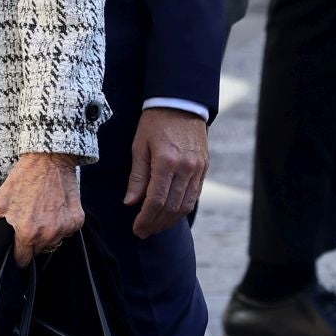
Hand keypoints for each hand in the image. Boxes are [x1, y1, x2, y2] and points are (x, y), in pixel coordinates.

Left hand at [0, 153, 83, 266]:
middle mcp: (47, 235)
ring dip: (47, 233)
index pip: (22, 260)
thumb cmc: (23, 179)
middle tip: (29, 223)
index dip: (18, 254)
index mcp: (26, 234)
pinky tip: (54, 209)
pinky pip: (67, 232)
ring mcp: (64, 228)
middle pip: (38, 252)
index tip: (18, 246)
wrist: (48, 160)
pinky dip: (60, 224)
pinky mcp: (76, 221)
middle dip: (32, 243)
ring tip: (41, 213)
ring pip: (53, 242)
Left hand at [123, 107, 207, 238]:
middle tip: (144, 232)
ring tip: (156, 226)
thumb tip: (131, 202)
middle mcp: (185, 167)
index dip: (146, 218)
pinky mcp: (204, 167)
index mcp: (166, 161)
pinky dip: (182, 208)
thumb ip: (137, 176)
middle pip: (172, 207)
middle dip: (157, 223)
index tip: (137, 229)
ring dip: (170, 220)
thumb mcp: (139, 146)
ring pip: (186, 205)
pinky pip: (195, 195)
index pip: (156, 200)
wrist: (180, 103)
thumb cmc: (154, 122)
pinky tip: (171, 213)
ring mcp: (198, 168)